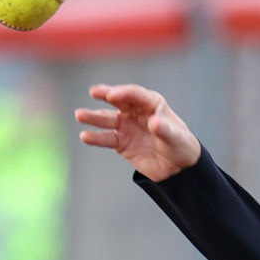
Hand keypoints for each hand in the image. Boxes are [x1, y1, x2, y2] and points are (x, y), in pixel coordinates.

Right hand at [75, 83, 200, 180]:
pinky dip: (96, 138)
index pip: (134, 94)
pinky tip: (85, 137)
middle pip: (118, 101)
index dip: (123, 93)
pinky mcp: (121, 143)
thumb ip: (165, 130)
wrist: (177, 167)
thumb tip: (154, 123)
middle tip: (94, 92)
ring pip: (108, 119)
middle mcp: (135, 111)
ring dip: (94, 117)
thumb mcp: (176, 138)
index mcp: (151, 103)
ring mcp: (127, 126)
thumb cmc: (180, 145)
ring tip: (80, 115)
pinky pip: (107, 138)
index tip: (112, 95)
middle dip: (105, 95)